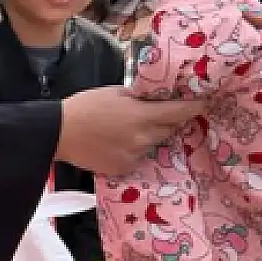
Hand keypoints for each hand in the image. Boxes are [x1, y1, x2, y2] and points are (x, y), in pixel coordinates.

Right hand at [56, 88, 200, 175]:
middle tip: (152, 115)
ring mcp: (135, 155)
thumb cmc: (85, 106)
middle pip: (168, 129)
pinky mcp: (124, 168)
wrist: (58, 133)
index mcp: (142, 115)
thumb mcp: (114, 93)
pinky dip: (133, 150)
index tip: (203, 103)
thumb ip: (139, 98)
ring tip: (126, 131)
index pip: (179, 112)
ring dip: (147, 137)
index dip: (193, 107)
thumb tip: (157, 99)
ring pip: (152, 144)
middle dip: (166, 121)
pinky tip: (115, 144)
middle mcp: (143, 138)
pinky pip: (138, 157)